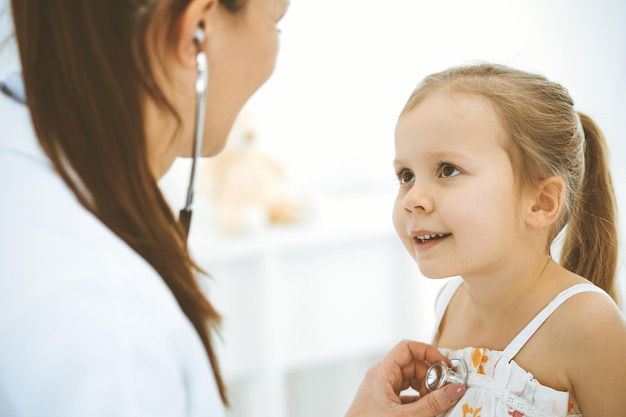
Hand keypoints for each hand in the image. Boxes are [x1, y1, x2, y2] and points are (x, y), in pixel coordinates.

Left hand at [345, 340, 465, 416]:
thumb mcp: (406, 415)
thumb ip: (432, 404)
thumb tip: (455, 390)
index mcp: (382, 373)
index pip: (407, 349)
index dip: (428, 353)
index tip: (446, 365)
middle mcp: (380, 378)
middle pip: (411, 365)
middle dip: (430, 376)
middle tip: (445, 390)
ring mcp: (381, 391)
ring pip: (409, 381)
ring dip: (426, 390)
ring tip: (437, 402)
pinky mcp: (383, 405)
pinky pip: (405, 396)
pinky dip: (418, 401)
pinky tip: (428, 412)